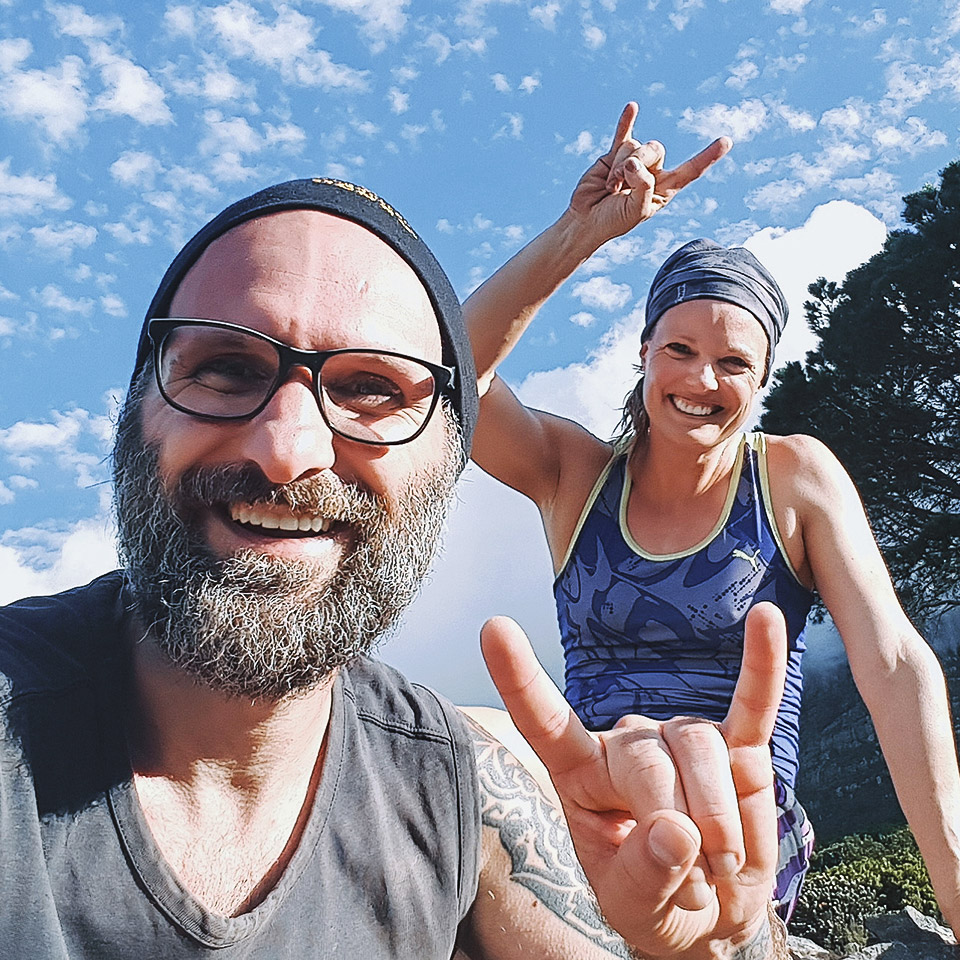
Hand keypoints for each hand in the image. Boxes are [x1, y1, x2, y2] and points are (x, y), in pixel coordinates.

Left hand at [481, 603, 786, 958]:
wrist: (712, 916)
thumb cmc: (655, 902)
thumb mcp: (633, 908)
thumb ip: (644, 875)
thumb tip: (676, 831)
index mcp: (582, 774)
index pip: (545, 721)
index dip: (519, 678)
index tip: (494, 628)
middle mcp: (628, 744)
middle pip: (648, 759)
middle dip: (676, 828)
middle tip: (694, 886)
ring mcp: (682, 738)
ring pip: (698, 746)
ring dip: (718, 819)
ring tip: (722, 866)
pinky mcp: (738, 747)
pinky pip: (752, 704)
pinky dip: (762, 666)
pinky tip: (766, 619)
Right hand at [566, 101, 731, 247]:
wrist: (585, 221)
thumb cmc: (613, 222)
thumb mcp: (635, 211)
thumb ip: (643, 186)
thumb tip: (634, 161)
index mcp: (665, 189)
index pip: (691, 170)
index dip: (707, 157)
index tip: (726, 141)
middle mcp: (653, 172)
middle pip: (656, 150)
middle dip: (637, 165)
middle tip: (620, 188)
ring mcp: (634, 161)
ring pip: (635, 146)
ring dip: (619, 167)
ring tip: (610, 187)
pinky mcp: (614, 155)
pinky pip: (623, 134)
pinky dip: (626, 121)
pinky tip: (632, 107)